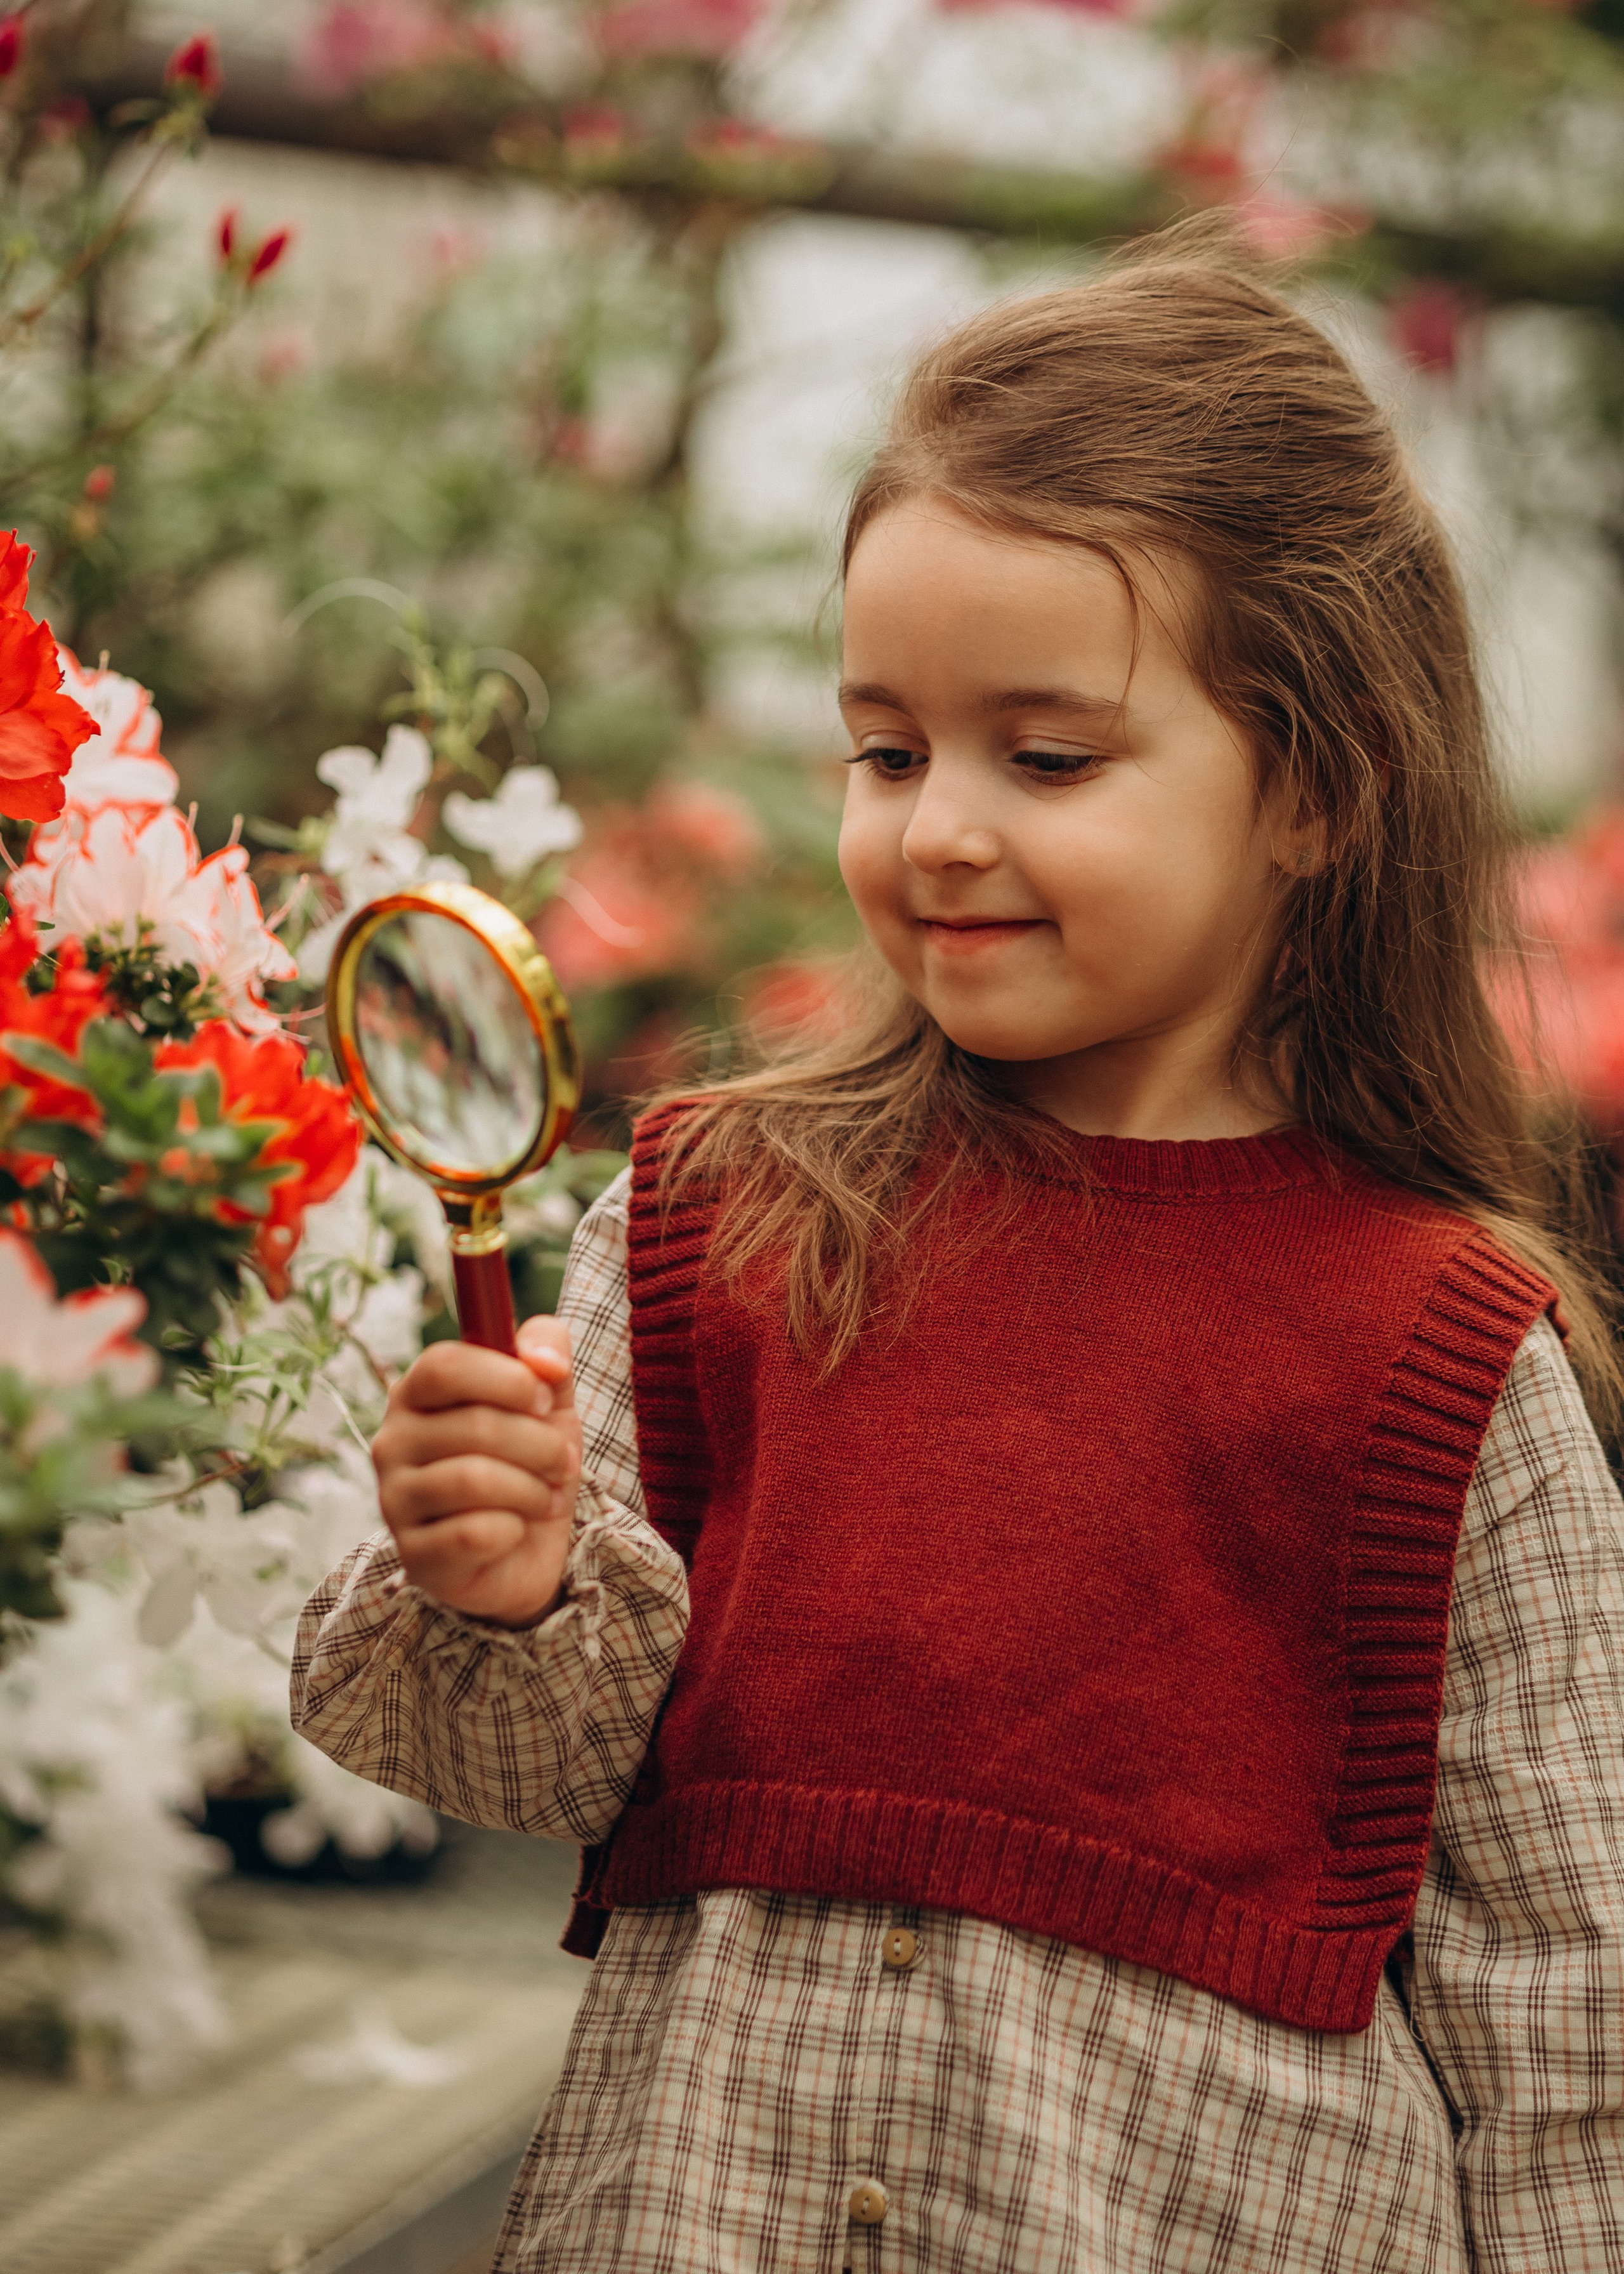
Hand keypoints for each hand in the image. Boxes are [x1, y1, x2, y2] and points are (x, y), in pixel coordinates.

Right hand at [371, 1317, 581, 1628]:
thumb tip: (545, 1359)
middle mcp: (392, 1442)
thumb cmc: (526, 1464)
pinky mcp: (414, 1555)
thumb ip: (547, 1353)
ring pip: (474, 1480)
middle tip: (563, 1462)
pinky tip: (517, 1531)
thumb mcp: (548, 1402)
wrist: (522, 1553)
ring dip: (533, 1489)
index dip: (506, 1378)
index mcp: (416, 1394)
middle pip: (474, 1424)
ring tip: (547, 1498)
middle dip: (541, 1445)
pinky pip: (474, 1534)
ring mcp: (395, 1500)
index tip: (545, 1401)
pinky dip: (514, 1531)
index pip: (444, 1366)